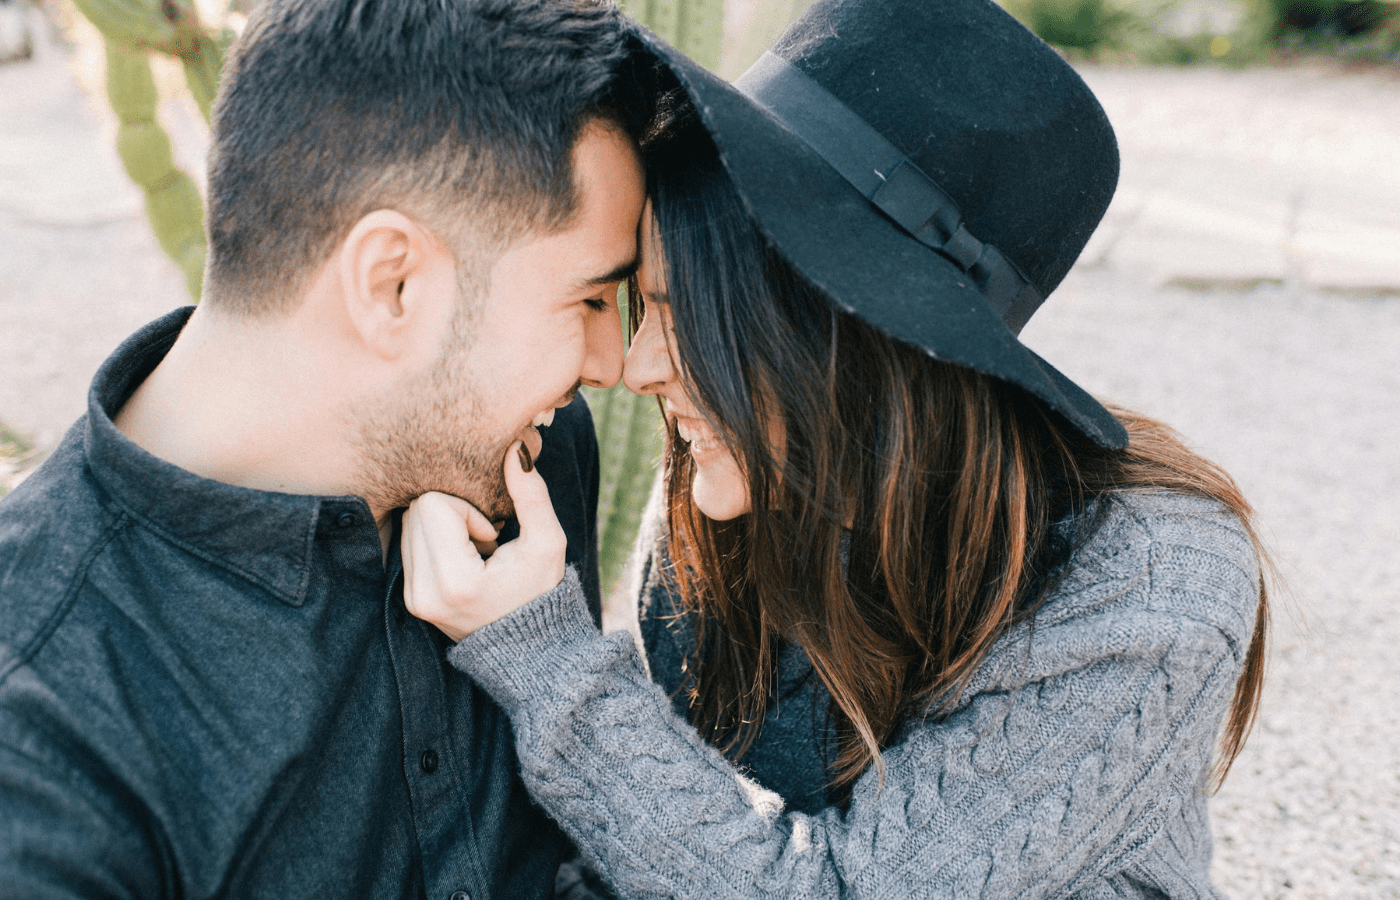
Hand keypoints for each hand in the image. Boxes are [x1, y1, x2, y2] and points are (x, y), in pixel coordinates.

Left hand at [402, 442, 567, 640]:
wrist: (530, 649)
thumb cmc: (542, 593)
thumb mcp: (548, 544)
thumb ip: (531, 494)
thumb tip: (513, 447)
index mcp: (454, 583)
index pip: (432, 505)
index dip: (468, 510)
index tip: (493, 537)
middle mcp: (423, 594)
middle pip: (416, 510)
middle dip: (453, 514)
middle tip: (485, 543)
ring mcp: (413, 598)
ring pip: (410, 523)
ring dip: (444, 528)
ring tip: (477, 555)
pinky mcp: (410, 598)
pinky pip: (410, 542)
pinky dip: (437, 542)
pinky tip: (466, 562)